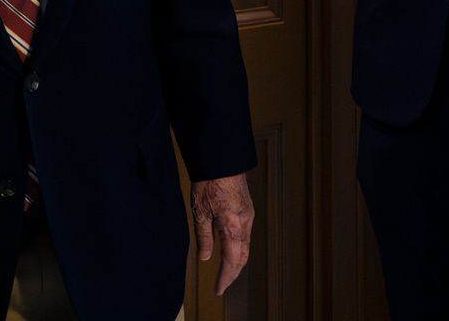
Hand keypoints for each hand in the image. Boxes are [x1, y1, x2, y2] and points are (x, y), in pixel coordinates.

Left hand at [192, 172, 253, 294]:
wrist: (222, 159)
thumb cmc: (209, 181)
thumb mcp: (200, 211)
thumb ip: (204, 237)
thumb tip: (206, 258)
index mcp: (232, 226)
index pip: (231, 261)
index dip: (225, 277)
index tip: (218, 289)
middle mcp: (245, 224)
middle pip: (242, 257)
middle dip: (233, 273)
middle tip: (223, 285)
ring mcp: (248, 216)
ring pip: (246, 247)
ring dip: (237, 262)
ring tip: (227, 273)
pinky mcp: (248, 210)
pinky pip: (246, 236)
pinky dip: (240, 248)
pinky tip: (232, 250)